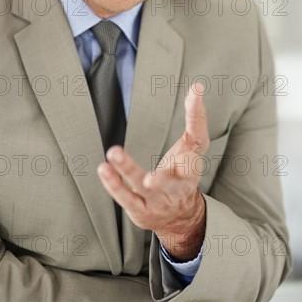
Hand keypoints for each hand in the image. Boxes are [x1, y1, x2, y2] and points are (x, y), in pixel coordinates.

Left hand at [97, 83, 209, 260]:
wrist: (182, 215)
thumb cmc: (185, 171)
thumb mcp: (193, 145)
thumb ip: (195, 117)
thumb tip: (197, 86)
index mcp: (193, 164)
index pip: (197, 141)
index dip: (196, 118)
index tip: (195, 95)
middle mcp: (177, 184)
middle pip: (168, 177)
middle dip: (160, 174)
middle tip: (149, 169)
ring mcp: (158, 199)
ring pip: (143, 186)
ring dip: (128, 170)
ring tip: (113, 152)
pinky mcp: (141, 210)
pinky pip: (127, 198)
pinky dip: (115, 184)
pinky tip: (104, 169)